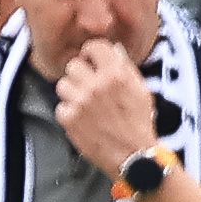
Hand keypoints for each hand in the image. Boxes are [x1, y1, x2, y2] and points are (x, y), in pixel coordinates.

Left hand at [46, 28, 157, 170]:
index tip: (91, 60)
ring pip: (62, 84)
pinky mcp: (70, 119)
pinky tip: (81, 119)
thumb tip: (113, 50)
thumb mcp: (141, 90)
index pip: (93, 46)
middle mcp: (96, 84)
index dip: (91, 53)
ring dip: (71, 92)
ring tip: (83, 103)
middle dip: (79, 74)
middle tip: (87, 85)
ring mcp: (80, 102)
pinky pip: (60, 107)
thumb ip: (125, 68)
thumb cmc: (139, 123)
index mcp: (116, 73)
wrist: (133, 155)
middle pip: (73, 65)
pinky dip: (68, 113)